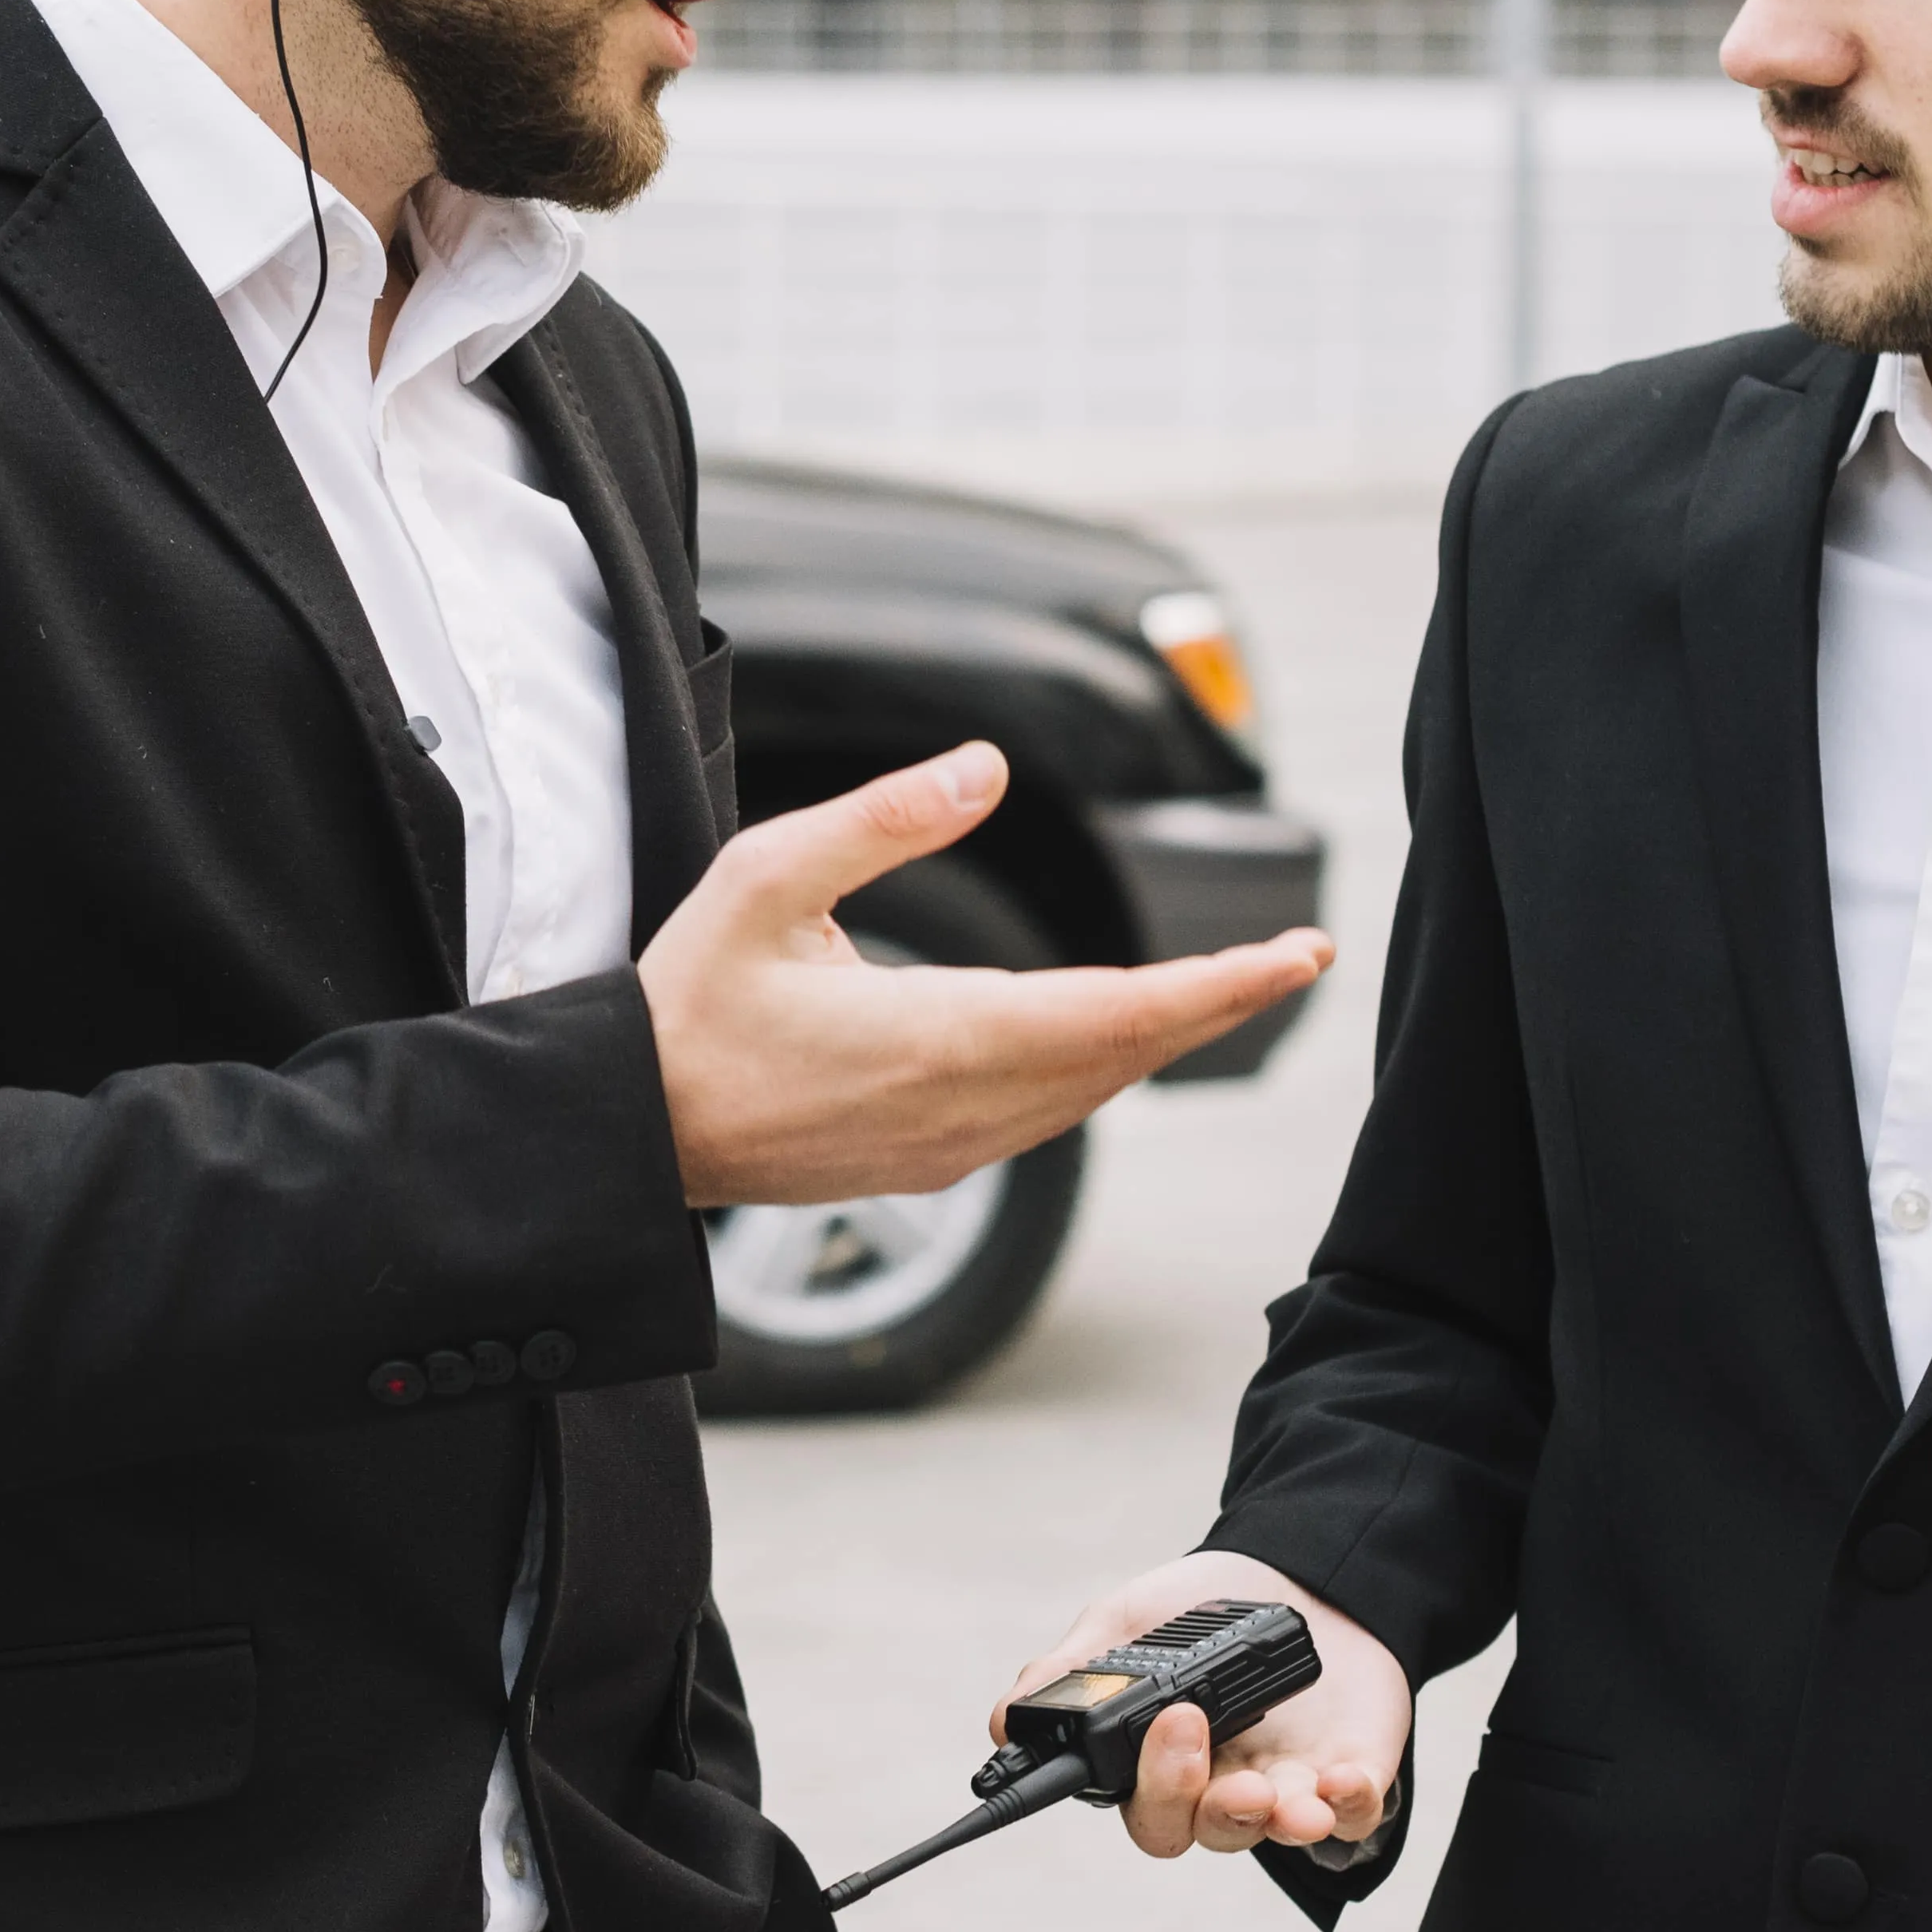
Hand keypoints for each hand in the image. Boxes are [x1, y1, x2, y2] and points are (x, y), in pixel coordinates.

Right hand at [641, 746, 1330, 1208]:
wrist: (633, 1133)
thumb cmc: (687, 999)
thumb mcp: (765, 878)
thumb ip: (882, 819)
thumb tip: (986, 767)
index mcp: (939, 1035)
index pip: (1120, 1012)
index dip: (1221, 987)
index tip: (1298, 956)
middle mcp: (964, 1107)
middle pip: (1127, 1056)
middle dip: (1217, 1006)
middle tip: (1296, 960)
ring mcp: (950, 1147)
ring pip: (1093, 1091)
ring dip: (1163, 1040)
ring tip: (1230, 989)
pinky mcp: (929, 1164)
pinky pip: (1048, 1114)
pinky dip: (1102, 1069)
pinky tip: (1120, 1038)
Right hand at [998, 1550, 1410, 1860]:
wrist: (1294, 1570)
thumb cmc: (1199, 1606)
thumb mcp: (1123, 1621)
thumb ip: (1070, 1671)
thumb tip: (1007, 1720)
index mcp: (1158, 1760)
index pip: (1138, 1805)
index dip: (1135, 1790)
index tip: (1119, 1760)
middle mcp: (1217, 1784)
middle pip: (1193, 1827)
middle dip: (1185, 1792)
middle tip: (1188, 1727)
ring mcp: (1283, 1785)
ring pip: (1269, 1833)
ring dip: (1268, 1822)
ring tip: (1271, 1794)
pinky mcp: (1349, 1775)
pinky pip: (1352, 1816)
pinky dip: (1346, 1806)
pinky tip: (1340, 1779)